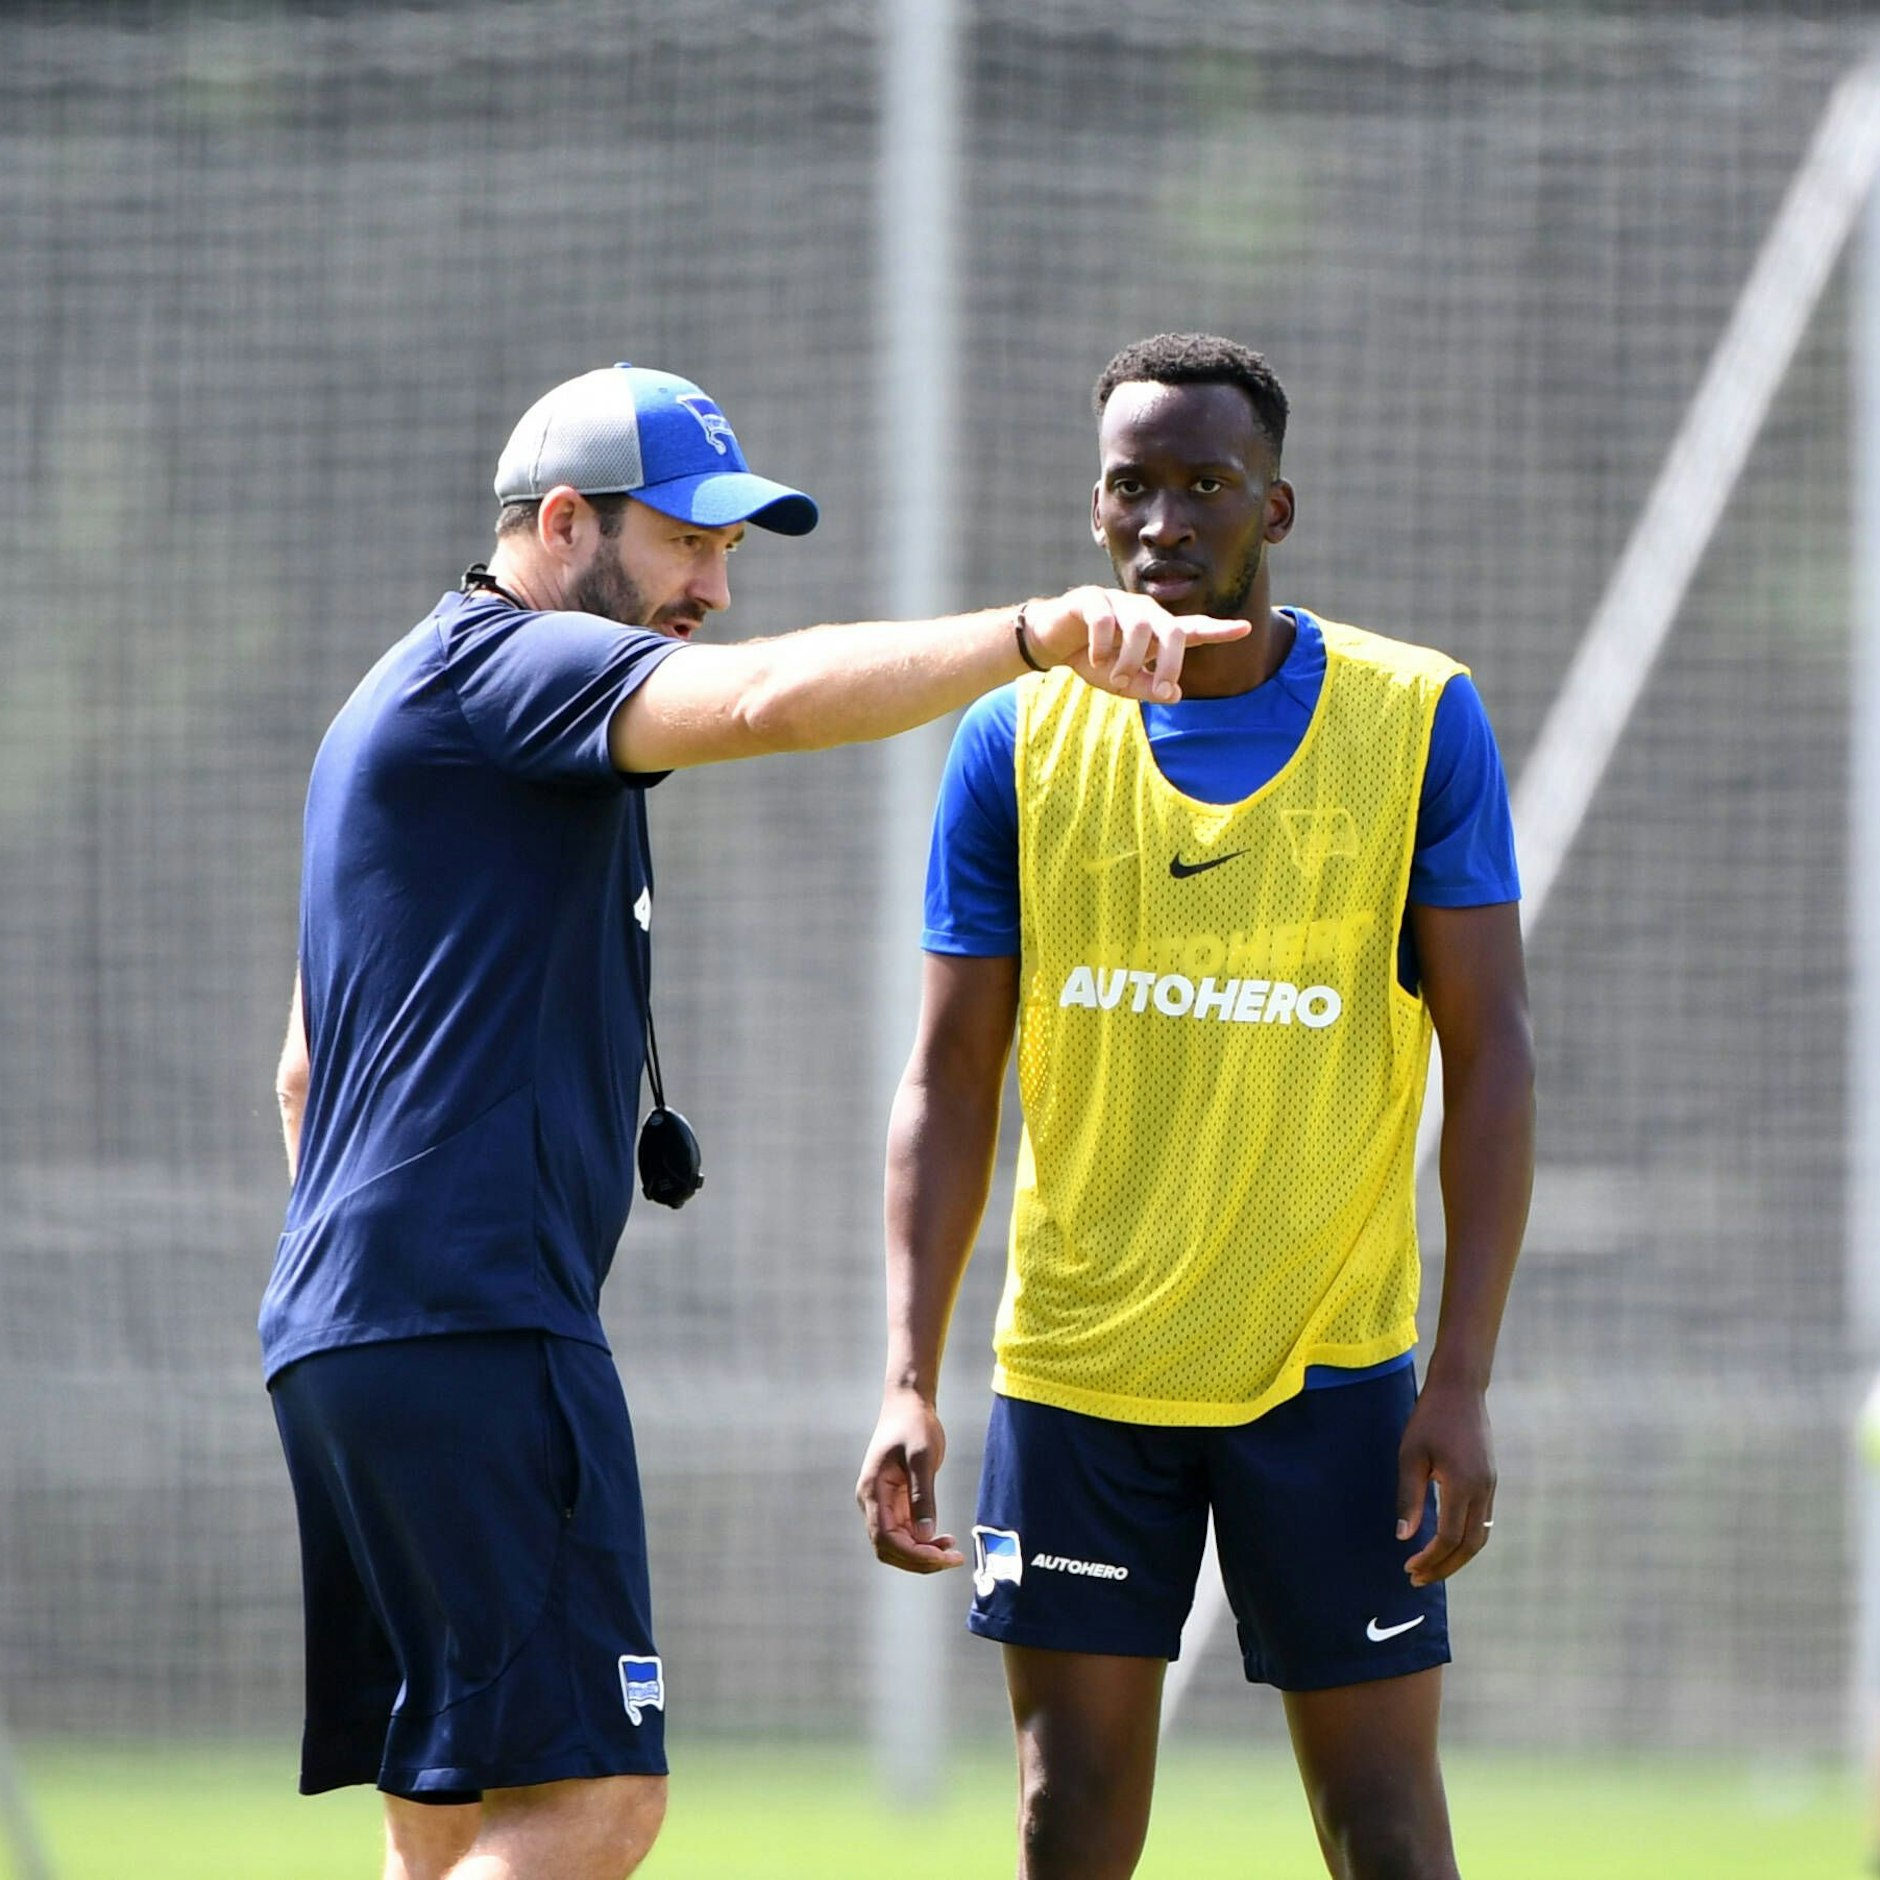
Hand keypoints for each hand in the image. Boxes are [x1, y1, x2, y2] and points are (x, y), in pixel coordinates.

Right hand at [855, 1389, 964, 1573]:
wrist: (908, 1404)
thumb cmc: (914, 1425)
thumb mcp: (922, 1457)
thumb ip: (923, 1496)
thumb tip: (926, 1535)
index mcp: (872, 1491)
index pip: (885, 1537)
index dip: (912, 1554)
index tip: (941, 1557)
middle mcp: (872, 1502)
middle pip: (889, 1548)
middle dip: (919, 1560)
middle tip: (953, 1559)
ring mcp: (883, 1504)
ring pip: (897, 1545)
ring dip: (923, 1554)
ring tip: (953, 1552)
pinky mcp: (895, 1502)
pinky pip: (905, 1533)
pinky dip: (923, 1542)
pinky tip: (945, 1540)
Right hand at [1025, 587, 1248, 701]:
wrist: (1052, 643)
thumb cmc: (1095, 661)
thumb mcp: (1122, 683)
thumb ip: (1147, 688)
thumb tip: (1175, 695)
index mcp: (1156, 632)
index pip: (1193, 629)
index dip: (1219, 630)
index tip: (1246, 628)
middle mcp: (1144, 612)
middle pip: (1173, 630)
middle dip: (1172, 664)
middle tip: (1161, 692)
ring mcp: (1118, 602)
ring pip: (1139, 626)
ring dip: (1130, 660)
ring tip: (1116, 678)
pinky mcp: (1091, 599)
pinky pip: (1104, 620)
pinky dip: (1101, 645)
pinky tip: (1093, 658)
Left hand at [1396, 1379, 1495, 1587]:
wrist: (1460, 1389)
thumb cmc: (1430, 1418)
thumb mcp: (1411, 1455)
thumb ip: (1409, 1498)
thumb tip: (1405, 1537)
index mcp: (1463, 1485)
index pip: (1450, 1537)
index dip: (1430, 1558)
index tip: (1408, 1568)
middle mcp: (1483, 1490)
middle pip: (1470, 1545)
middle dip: (1445, 1566)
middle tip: (1418, 1578)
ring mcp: (1490, 1485)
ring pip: (1480, 1536)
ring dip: (1458, 1556)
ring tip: (1431, 1567)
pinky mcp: (1490, 1480)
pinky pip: (1482, 1520)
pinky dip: (1466, 1539)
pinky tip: (1446, 1542)